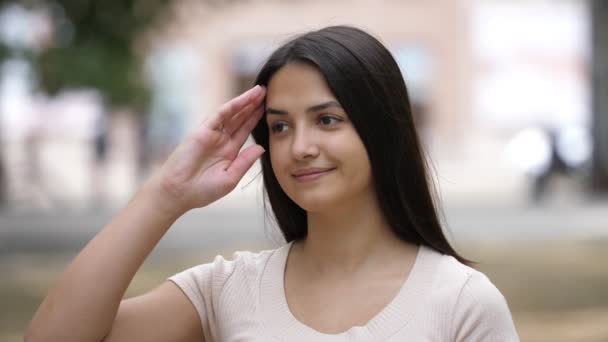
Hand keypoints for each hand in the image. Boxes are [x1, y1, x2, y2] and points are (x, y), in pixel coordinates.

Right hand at [145, 85, 265, 215]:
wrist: (178, 193)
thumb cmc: (202, 191)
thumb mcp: (230, 178)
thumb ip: (245, 162)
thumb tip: (262, 147)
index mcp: (228, 152)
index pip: (245, 131)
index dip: (256, 119)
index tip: (270, 109)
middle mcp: (221, 140)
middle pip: (240, 118)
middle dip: (253, 105)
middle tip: (267, 92)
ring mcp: (211, 134)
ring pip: (232, 114)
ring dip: (245, 101)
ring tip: (259, 91)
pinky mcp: (202, 131)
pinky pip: (219, 115)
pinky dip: (232, 106)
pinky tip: (244, 99)